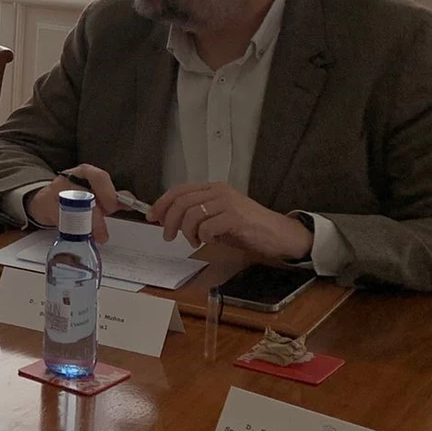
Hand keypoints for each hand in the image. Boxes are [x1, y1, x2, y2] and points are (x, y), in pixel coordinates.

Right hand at [27, 164, 119, 241]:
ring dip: (84, 227)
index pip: (100, 178)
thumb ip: (113, 197)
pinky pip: (60, 219)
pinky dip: (71, 229)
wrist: (47, 198)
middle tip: (102, 235)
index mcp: (86, 172)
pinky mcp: (45, 204)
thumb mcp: (96, 193)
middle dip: (96, 218)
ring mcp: (56, 190)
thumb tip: (130, 201)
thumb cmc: (76, 195)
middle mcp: (70, 178)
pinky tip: (77, 234)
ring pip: (73, 209)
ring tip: (91, 236)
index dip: (109, 194)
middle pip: (86, 197)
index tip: (113, 209)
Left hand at [149, 183, 313, 258]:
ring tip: (194, 241)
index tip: (152, 217)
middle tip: (168, 236)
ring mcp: (228, 203)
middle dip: (169, 221)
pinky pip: (207, 227)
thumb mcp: (217, 218)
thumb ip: (195, 215)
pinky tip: (211, 241)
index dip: (162, 203)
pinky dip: (204, 237)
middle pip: (181, 202)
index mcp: (213, 189)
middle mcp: (219, 191)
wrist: (279, 234)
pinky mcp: (236, 217)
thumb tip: (167, 219)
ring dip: (187, 232)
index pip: (179, 190)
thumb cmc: (247, 228)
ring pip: (191, 214)